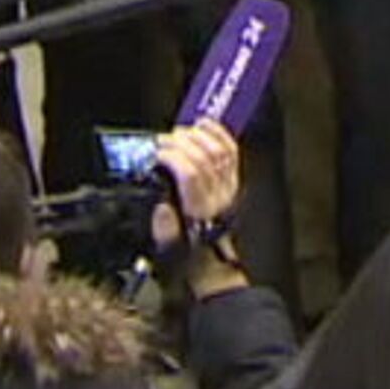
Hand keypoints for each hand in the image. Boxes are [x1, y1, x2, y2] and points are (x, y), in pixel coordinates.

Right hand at [151, 118, 241, 247]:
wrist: (209, 263)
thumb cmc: (186, 254)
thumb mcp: (165, 249)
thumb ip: (163, 229)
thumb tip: (161, 207)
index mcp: (199, 211)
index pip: (190, 173)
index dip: (172, 157)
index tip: (156, 153)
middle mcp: (217, 196)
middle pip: (203, 158)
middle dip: (180, 143)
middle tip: (162, 141)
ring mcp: (228, 187)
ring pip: (217, 151)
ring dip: (196, 136)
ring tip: (178, 135)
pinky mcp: (233, 181)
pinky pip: (231, 151)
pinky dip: (218, 134)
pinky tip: (203, 125)